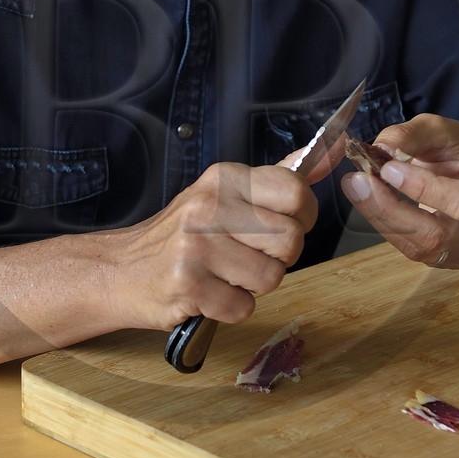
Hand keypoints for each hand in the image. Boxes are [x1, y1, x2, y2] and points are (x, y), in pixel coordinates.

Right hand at [110, 158, 321, 330]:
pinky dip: (231, 308)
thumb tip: (337, 149)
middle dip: (278, 258)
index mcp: (224, 178)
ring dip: (254, 286)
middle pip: (291, 241)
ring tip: (226, 274)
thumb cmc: (184, 234)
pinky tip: (209, 294)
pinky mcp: (187, 286)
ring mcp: (195, 246)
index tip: (281, 225)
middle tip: (248, 255)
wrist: (121, 270)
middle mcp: (209, 206)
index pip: (296, 193)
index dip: (301, 218)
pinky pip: (243, 307)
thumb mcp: (228, 194)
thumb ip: (282, 177)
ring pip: (271, 278)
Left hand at [340, 114, 458, 268]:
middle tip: (356, 181)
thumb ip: (415, 135)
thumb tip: (380, 147)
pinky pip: (416, 251)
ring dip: (382, 218)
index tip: (387, 168)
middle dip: (389, 208)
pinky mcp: (452, 261)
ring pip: (421, 248)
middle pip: (437, 235)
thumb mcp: (448, 131)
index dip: (423, 190)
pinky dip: (389, 227)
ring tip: (357, 189)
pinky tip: (372, 204)